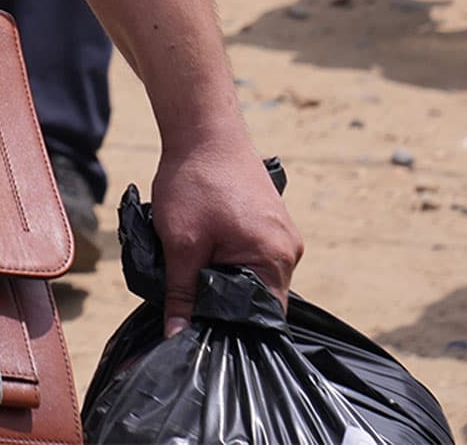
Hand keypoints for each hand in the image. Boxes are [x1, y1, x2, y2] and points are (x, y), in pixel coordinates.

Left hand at [147, 128, 301, 334]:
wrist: (202, 130)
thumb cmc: (195, 181)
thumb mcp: (181, 243)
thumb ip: (181, 293)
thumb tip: (177, 337)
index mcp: (277, 259)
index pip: (262, 317)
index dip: (231, 327)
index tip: (201, 328)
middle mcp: (289, 250)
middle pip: (258, 299)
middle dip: (223, 301)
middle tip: (189, 297)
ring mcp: (281, 235)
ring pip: (252, 276)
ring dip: (223, 277)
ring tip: (194, 265)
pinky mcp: (269, 223)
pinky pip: (252, 256)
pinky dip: (227, 258)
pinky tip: (204, 247)